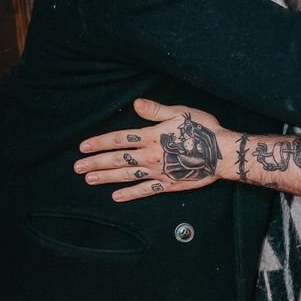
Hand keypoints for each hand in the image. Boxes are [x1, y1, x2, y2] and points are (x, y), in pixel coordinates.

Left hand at [74, 98, 225, 201]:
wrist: (222, 154)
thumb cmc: (204, 130)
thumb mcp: (181, 113)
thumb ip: (156, 110)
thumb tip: (136, 104)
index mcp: (152, 136)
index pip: (120, 139)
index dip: (100, 142)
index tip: (83, 147)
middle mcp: (151, 155)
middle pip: (118, 159)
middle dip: (96, 162)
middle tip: (77, 168)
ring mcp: (158, 171)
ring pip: (127, 175)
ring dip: (106, 177)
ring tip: (89, 180)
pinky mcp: (168, 184)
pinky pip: (145, 190)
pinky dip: (130, 194)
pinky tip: (116, 196)